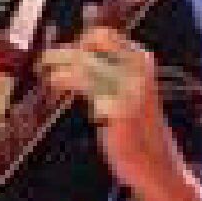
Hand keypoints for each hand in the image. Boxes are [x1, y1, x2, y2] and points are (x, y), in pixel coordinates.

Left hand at [36, 24, 175, 190]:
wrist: (156, 165)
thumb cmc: (137, 128)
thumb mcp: (127, 91)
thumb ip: (108, 68)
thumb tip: (81, 44)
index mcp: (141, 60)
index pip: (104, 35)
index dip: (80, 40)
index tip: (62, 51)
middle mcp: (137, 69)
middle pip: (91, 45)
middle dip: (64, 51)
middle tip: (45, 60)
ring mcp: (128, 88)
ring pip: (84, 63)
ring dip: (59, 64)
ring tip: (45, 69)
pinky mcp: (117, 108)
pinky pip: (83, 86)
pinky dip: (64, 82)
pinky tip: (55, 84)